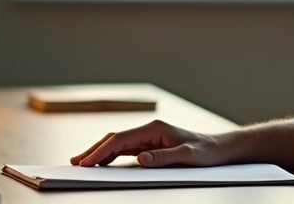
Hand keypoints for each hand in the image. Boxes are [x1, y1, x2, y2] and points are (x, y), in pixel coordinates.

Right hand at [71, 120, 230, 167]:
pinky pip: (125, 151)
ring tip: (82, 163)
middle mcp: (149, 130)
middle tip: (75, 163)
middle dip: (94, 150)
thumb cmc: (205, 152)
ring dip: (100, 153)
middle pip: (114, 139)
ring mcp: (148, 137)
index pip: (120, 139)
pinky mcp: (150, 146)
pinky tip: (101, 163)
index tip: (86, 162)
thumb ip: (163, 158)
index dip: (101, 151)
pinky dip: (111, 157)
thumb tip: (140, 159)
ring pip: (117, 144)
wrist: (218, 149)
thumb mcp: (187, 157)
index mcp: (154, 128)